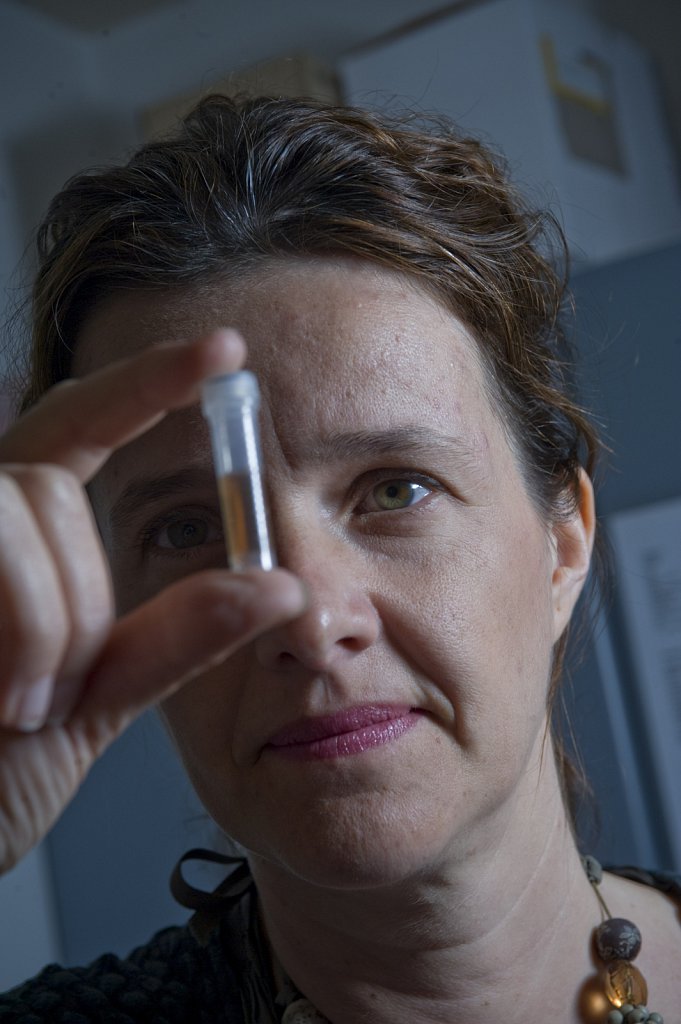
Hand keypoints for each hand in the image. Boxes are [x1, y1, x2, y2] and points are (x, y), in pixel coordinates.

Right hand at [0, 330, 304, 873]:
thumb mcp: (97, 701)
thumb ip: (174, 638)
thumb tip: (279, 585)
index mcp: (17, 540)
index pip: (79, 426)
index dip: (144, 383)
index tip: (223, 350)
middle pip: (49, 484)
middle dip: (77, 596)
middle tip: (55, 692)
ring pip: (22, 506)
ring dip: (48, 626)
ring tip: (18, 708)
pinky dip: (24, 631)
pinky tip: (0, 703)